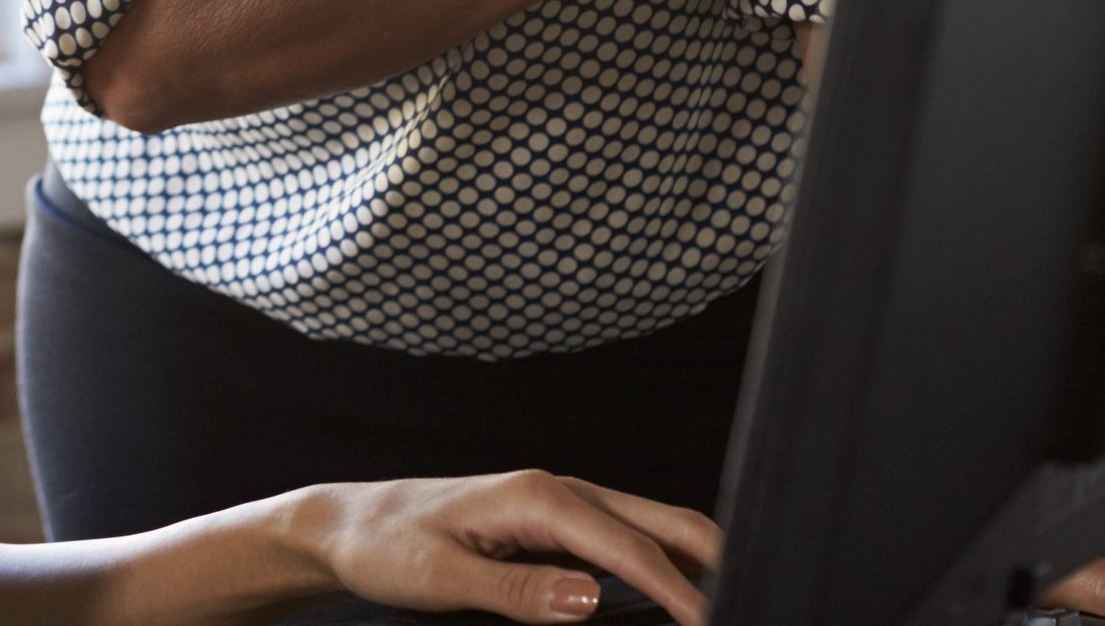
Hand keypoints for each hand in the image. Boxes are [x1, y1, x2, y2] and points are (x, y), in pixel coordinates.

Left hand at [298, 471, 720, 625]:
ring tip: (730, 606)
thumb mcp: (440, 578)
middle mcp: (560, 491)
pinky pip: (627, 543)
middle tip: (755, 605)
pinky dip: (664, 567)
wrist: (350, 527)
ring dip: (696, 563)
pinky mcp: (557, 527)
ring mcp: (562, 507)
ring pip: (653, 528)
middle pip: (663, 522)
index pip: (629, 546)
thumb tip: (591, 598)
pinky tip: (680, 600)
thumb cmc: (388, 547)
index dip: (679, 589)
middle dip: (715, 562)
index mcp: (537, 497)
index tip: (714, 623)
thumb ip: (517, 592)